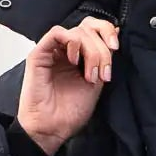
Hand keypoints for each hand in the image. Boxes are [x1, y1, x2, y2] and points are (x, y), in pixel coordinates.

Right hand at [15, 16, 118, 154]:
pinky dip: (71, 43)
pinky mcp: (39, 54)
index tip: (115, 48)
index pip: (94, 28)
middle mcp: (66, 49)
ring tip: (90, 76)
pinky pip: (57, 32)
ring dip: (91, 52)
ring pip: (77, 31)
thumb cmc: (71, 111)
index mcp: (79, 54)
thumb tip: (116, 32)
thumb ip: (104, 58)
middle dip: (102, 47)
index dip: (107, 32)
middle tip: (103, 72)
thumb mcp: (97, 81)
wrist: (53, 129)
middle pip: (88, 26)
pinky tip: (74, 61)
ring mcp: (52, 50)